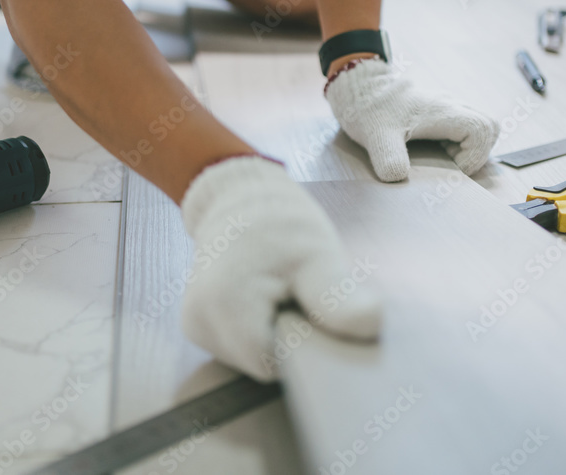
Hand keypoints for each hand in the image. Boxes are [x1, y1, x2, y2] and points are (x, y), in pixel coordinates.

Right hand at [180, 156, 381, 381]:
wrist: (239, 199)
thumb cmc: (280, 223)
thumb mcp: (319, 253)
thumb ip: (338, 295)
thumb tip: (370, 322)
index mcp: (225, 305)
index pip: (279, 365)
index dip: (305, 342)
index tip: (310, 306)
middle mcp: (199, 321)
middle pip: (264, 363)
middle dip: (289, 339)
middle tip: (297, 295)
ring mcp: (195, 326)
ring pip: (253, 358)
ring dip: (274, 334)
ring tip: (278, 294)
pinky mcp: (198, 326)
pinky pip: (241, 347)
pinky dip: (258, 330)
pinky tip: (262, 301)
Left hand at [326, 58, 499, 180]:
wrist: (358, 85)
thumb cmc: (369, 107)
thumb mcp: (376, 136)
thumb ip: (388, 158)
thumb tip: (399, 179)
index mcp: (442, 111)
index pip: (482, 129)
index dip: (475, 155)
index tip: (453, 168)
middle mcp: (450, 106)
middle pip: (488, 126)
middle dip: (479, 152)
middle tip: (454, 165)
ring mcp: (446, 106)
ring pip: (478, 124)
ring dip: (469, 147)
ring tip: (444, 159)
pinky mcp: (438, 110)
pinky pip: (463, 125)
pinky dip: (458, 142)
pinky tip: (435, 151)